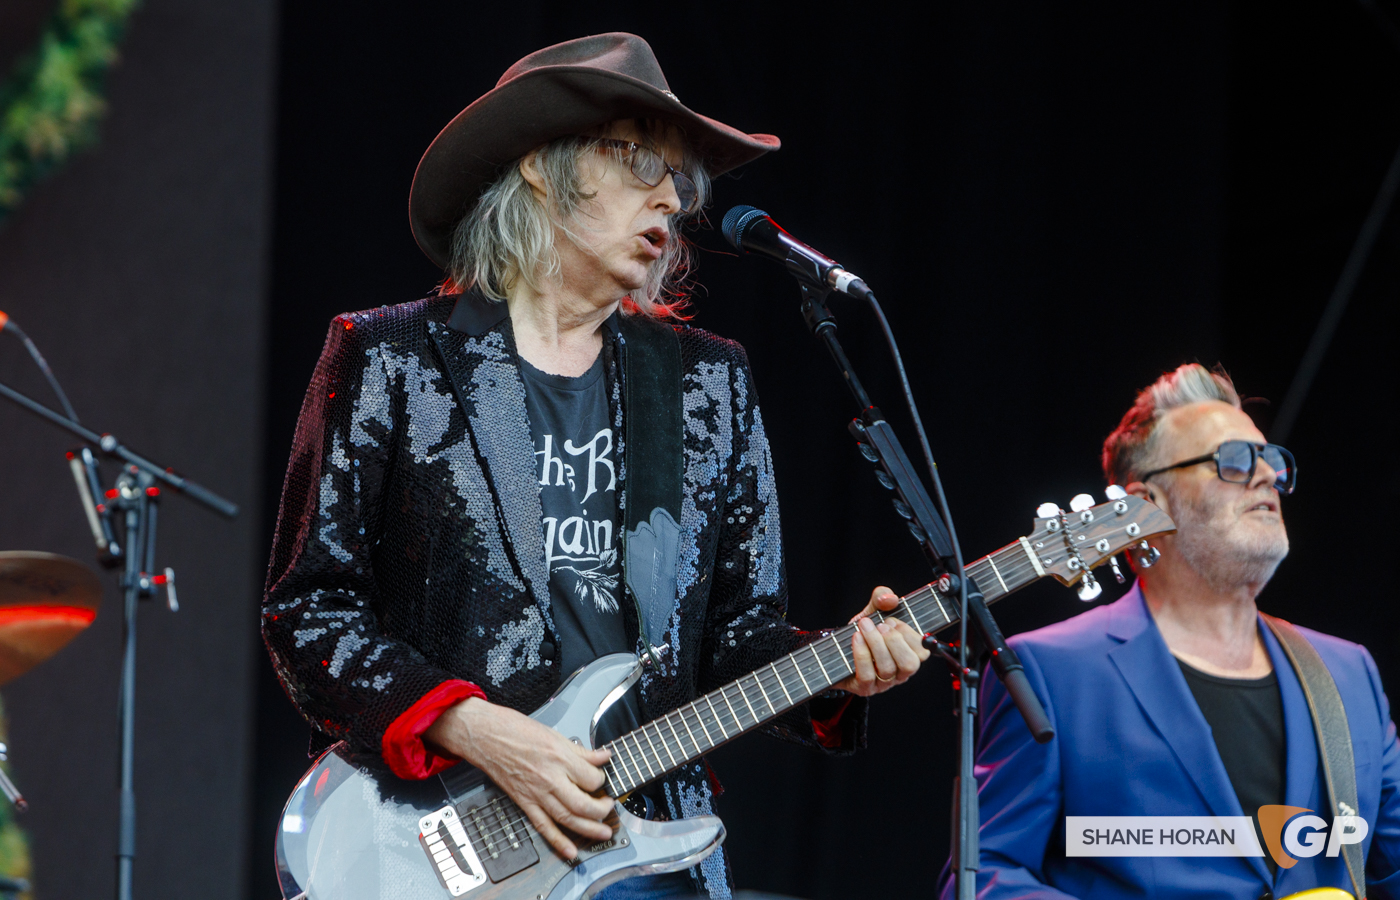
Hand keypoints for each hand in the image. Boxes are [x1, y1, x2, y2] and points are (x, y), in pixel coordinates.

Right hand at [423, 696, 612, 859]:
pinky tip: (571, 851)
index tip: (602, 779)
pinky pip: (543, 826)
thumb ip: (581, 751)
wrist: (486, 736)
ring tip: (604, 833)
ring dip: (589, 829)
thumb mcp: (554, 734)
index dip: (602, 780)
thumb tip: (603, 756)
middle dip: (601, 810)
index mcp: (560, 758)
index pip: (592, 778)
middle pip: (583, 804)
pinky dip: (558, 842)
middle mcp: (550, 779)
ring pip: (567, 819)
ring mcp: (536, 794)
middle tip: (609, 807)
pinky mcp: (524, 803)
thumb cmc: (516, 730)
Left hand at [834, 586, 929, 696]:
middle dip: (895, 640)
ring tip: (864, 626)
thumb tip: (890, 598)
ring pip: (888, 669)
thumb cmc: (862, 632)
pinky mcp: (865, 688)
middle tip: (880, 625)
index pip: (922, 651)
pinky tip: (856, 638)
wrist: (837, 650)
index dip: (908, 633)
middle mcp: (900, 672)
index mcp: (909, 654)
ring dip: (875, 643)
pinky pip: (868, 676)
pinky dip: (862, 654)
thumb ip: (882, 598)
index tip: (891, 620)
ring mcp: (883, 683)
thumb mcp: (873, 611)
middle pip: (910, 664)